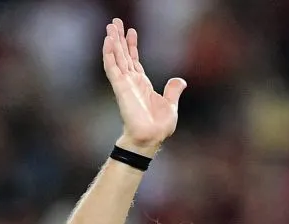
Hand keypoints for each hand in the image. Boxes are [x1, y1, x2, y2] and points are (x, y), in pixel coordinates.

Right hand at [102, 18, 186, 155]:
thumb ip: (173, 90)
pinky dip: (109, 54)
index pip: (134, 60)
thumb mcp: (171, 104)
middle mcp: (131, 81)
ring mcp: (124, 84)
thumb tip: (180, 80)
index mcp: (142, 83)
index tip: (131, 31)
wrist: (151, 137)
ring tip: (110, 26)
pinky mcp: (121, 88)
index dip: (132, 45)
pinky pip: (112, 68)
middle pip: (123, 54)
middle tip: (114, 22)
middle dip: (119, 38)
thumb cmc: (159, 125)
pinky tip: (108, 42)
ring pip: (116, 58)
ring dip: (112, 42)